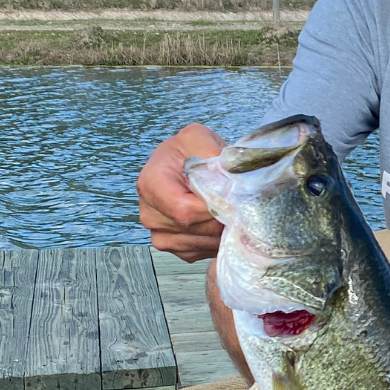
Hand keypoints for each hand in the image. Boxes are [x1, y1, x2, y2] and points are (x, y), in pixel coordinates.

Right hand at [137, 123, 225, 260]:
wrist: (184, 166)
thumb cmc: (189, 152)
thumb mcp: (197, 137)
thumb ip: (208, 151)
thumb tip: (223, 179)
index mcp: (150, 185)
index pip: (185, 210)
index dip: (214, 207)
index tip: (233, 196)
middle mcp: (150, 214)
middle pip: (196, 229)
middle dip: (223, 217)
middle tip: (239, 202)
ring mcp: (160, 235)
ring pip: (203, 243)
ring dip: (223, 230)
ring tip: (230, 210)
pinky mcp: (175, 249)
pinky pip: (203, 251)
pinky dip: (218, 239)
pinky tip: (221, 221)